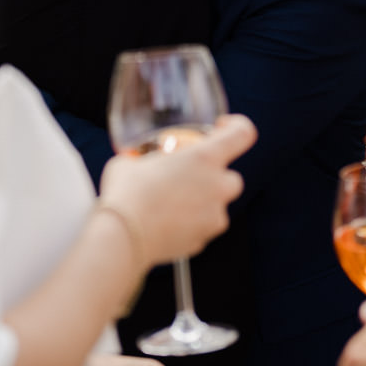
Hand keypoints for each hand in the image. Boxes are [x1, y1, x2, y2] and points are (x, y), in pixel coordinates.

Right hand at [97, 114, 255, 264]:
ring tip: (172, 203)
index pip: (242, 133)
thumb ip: (143, 157)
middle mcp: (217, 186)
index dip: (236, 126)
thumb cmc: (127, 195)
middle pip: (232, 177)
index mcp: (204, 158)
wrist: (123, 238)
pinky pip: (203, 227)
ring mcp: (213, 216)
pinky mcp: (203, 239)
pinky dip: (190, 224)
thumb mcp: (130, 161)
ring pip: (218, 206)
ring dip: (202, 202)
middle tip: (189, 176)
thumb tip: (134, 161)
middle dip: (215, 176)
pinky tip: (166, 222)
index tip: (222, 128)